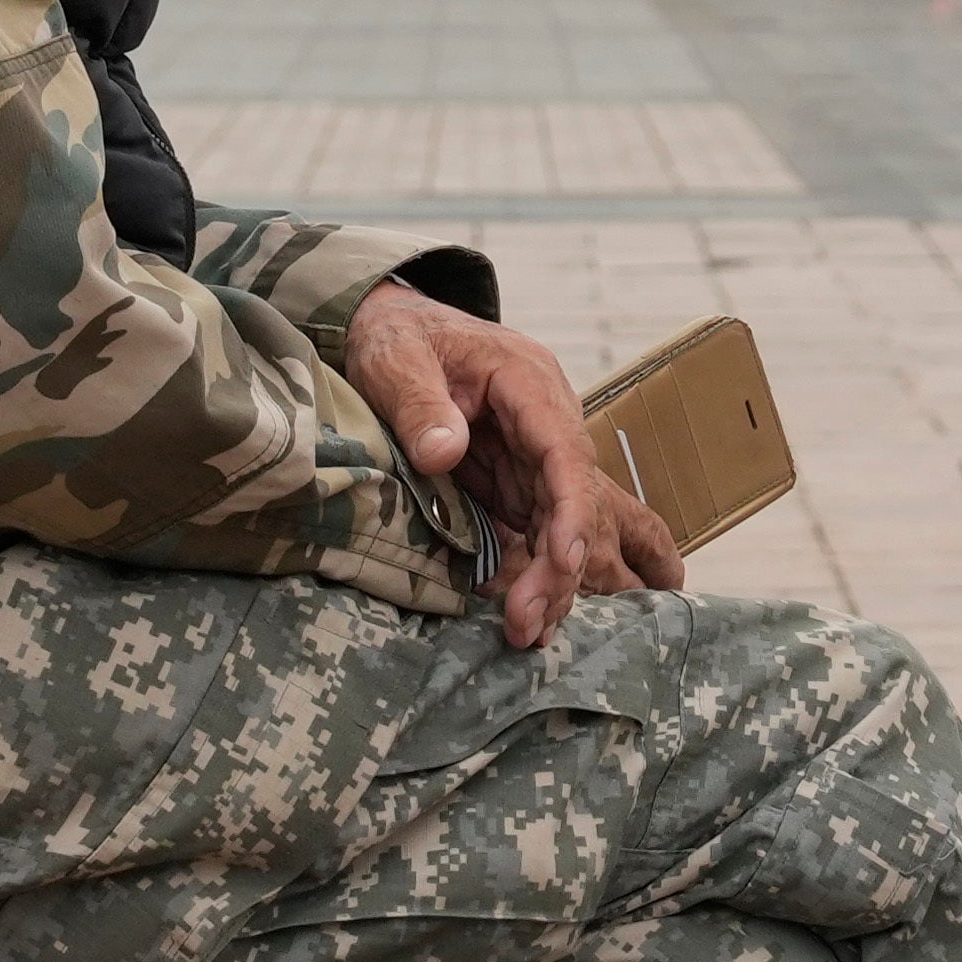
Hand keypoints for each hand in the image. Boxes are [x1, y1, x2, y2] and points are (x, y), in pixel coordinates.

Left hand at [339, 282, 687, 651]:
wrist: (389, 328)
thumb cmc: (396, 335)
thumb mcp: (394, 358)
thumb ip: (417, 403)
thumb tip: (443, 453)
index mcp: (528, 381)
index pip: (564, 449)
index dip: (571, 508)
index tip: (565, 560)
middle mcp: (543, 420)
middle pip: (567, 498)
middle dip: (558, 565)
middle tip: (529, 623)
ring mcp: (530, 453)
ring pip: (555, 524)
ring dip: (548, 579)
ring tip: (528, 633)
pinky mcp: (512, 479)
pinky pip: (530, 531)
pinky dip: (530, 572)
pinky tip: (525, 617)